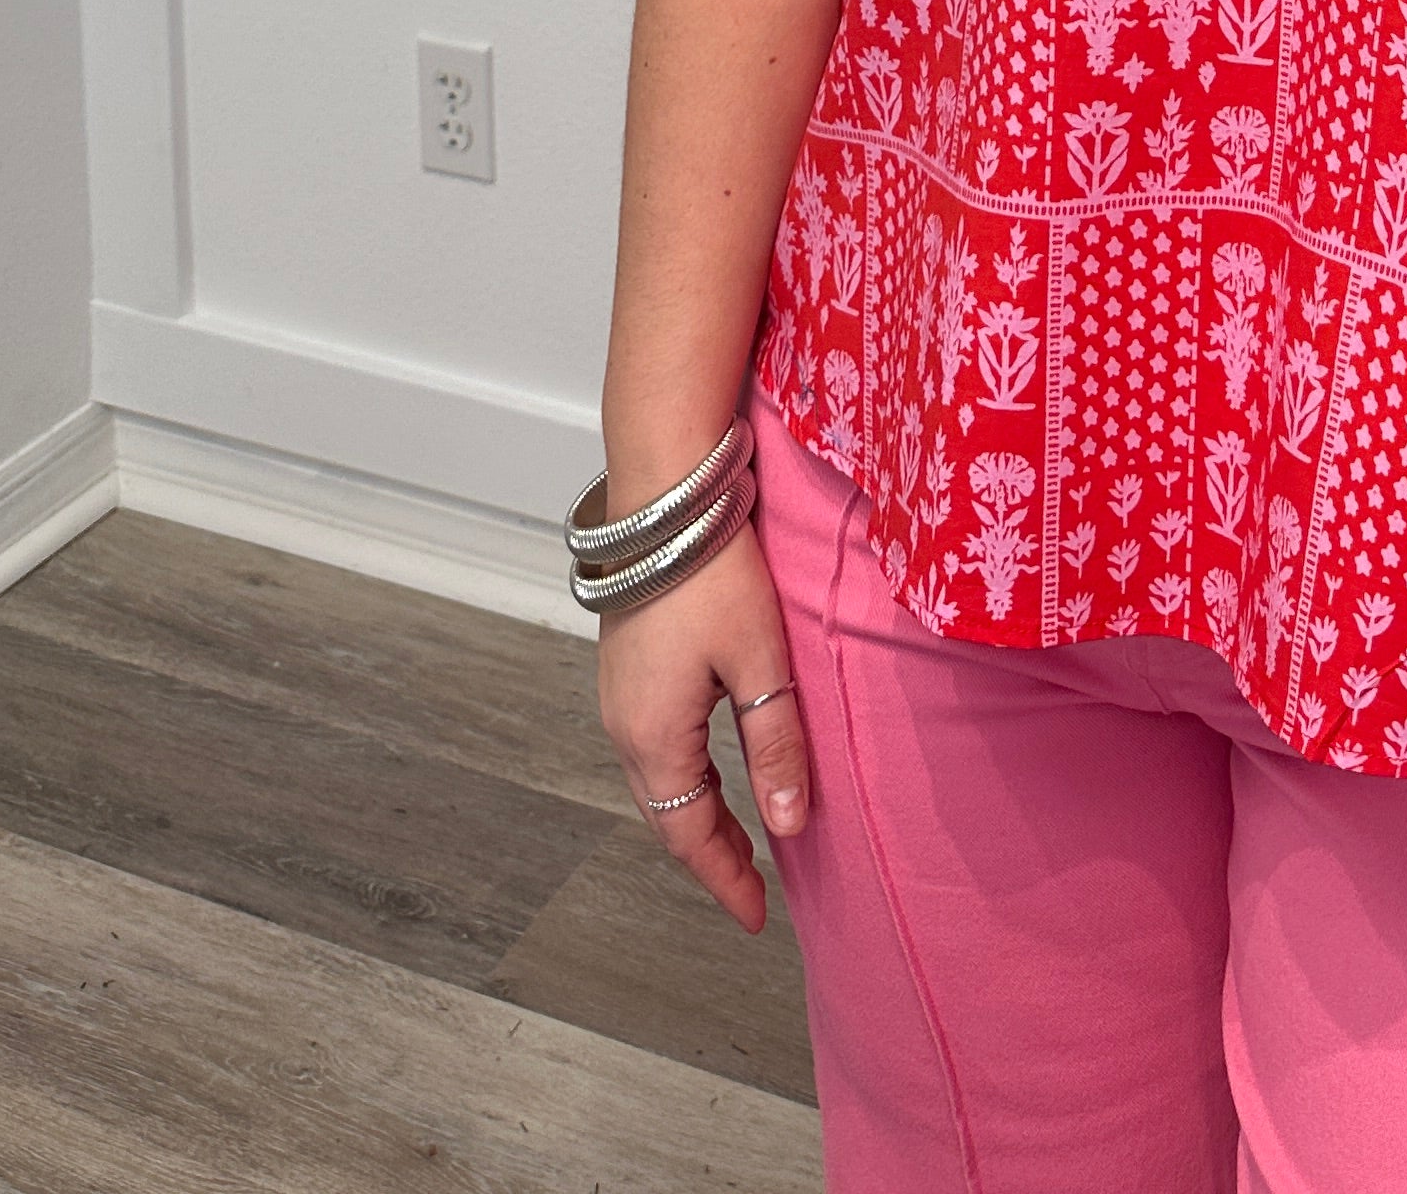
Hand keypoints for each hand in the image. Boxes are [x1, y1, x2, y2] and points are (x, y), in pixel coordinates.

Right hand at [593, 516, 809, 934]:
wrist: (663, 490)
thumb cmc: (711, 570)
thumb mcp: (758, 660)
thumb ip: (775, 744)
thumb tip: (788, 826)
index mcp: (651, 735)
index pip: (688, 835)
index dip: (725, 880)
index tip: (759, 916)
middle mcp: (623, 723)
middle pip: (666, 813)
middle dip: (711, 855)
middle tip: (756, 887)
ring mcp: (618, 693)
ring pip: (657, 780)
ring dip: (697, 814)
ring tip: (743, 836)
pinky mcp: (626, 665)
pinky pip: (652, 744)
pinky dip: (684, 774)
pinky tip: (712, 767)